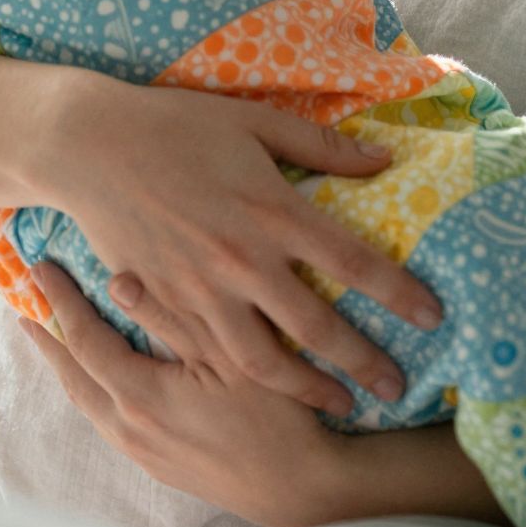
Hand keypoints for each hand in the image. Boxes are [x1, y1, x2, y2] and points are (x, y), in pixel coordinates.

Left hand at [16, 261, 344, 526]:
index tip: (42, 269)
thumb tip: (119, 279)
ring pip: (89, 402)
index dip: (62, 302)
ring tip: (54, 339)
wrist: (300, 488)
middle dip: (48, 338)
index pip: (86, 340)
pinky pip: (108, 419)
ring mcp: (143, 451)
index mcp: (141, 397)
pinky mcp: (159, 464)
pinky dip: (93, 388)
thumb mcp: (231, 355)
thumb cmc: (275, 416)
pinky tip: (104, 379)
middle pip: (75, 376)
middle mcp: (131, 428)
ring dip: (68, 366)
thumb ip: (174, 317)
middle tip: (24, 305)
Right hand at [41, 74, 442, 412]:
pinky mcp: (165, 306)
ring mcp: (200, 290)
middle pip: (316, 327)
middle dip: (364, 362)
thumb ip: (323, 146)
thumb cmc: (178, 125)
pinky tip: (267, 391)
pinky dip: (242, 380)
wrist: (91, 145)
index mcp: (273, 211)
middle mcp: (242, 260)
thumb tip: (383, 159)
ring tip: (340, 404)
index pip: (354, 262)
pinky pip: (210, 357)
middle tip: (398, 387)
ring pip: (263, 361)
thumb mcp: (255, 122)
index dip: (399, 292)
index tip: (434, 315)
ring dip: (307, 388)